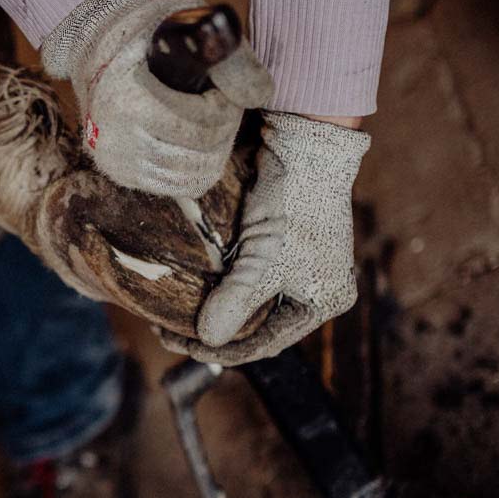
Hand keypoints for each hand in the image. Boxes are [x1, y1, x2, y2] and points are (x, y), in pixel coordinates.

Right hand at [42, 0, 271, 198]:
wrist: (93, 46)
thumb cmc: (145, 31)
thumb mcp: (187, 21)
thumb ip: (230, 56)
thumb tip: (260, 96)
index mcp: (127, 98)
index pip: (200, 124)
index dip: (227, 107)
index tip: (222, 90)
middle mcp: (117, 136)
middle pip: (201, 153)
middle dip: (225, 129)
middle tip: (222, 105)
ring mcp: (117, 159)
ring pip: (193, 177)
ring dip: (215, 151)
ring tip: (210, 123)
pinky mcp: (121, 173)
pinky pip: (177, 187)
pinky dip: (198, 168)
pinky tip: (197, 142)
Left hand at [163, 112, 369, 364]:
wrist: (305, 147)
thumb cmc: (292, 205)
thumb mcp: (261, 260)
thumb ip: (235, 301)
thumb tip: (207, 339)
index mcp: (325, 302)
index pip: (267, 343)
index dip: (223, 350)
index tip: (185, 345)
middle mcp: (318, 290)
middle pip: (259, 326)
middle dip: (218, 332)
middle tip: (174, 335)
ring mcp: (304, 269)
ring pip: (253, 305)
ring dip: (219, 311)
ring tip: (181, 318)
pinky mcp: (287, 248)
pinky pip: (252, 281)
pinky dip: (226, 289)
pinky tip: (200, 291)